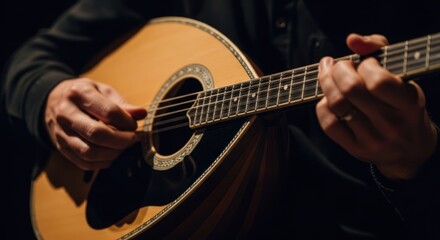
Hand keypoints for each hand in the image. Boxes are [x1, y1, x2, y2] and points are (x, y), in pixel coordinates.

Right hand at [45, 78, 146, 169]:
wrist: (54, 101)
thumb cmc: (84, 95)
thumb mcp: (103, 91)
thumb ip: (122, 104)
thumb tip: (142, 113)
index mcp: (78, 93)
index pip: (108, 112)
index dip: (127, 122)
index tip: (134, 125)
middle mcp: (65, 113)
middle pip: (97, 134)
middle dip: (122, 140)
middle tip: (134, 138)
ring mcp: (60, 133)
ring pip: (90, 152)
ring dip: (113, 153)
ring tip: (123, 146)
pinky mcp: (61, 148)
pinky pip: (85, 163)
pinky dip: (103, 162)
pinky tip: (112, 153)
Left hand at [316, 34, 437, 179]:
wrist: (410, 148)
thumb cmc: (401, 102)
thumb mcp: (401, 74)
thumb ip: (378, 48)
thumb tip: (352, 39)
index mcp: (409, 103)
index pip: (378, 81)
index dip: (365, 65)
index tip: (365, 63)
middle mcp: (392, 124)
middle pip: (350, 90)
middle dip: (338, 70)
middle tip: (337, 65)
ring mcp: (373, 139)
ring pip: (336, 105)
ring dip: (326, 84)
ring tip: (328, 75)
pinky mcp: (356, 149)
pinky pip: (329, 124)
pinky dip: (323, 105)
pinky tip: (328, 98)